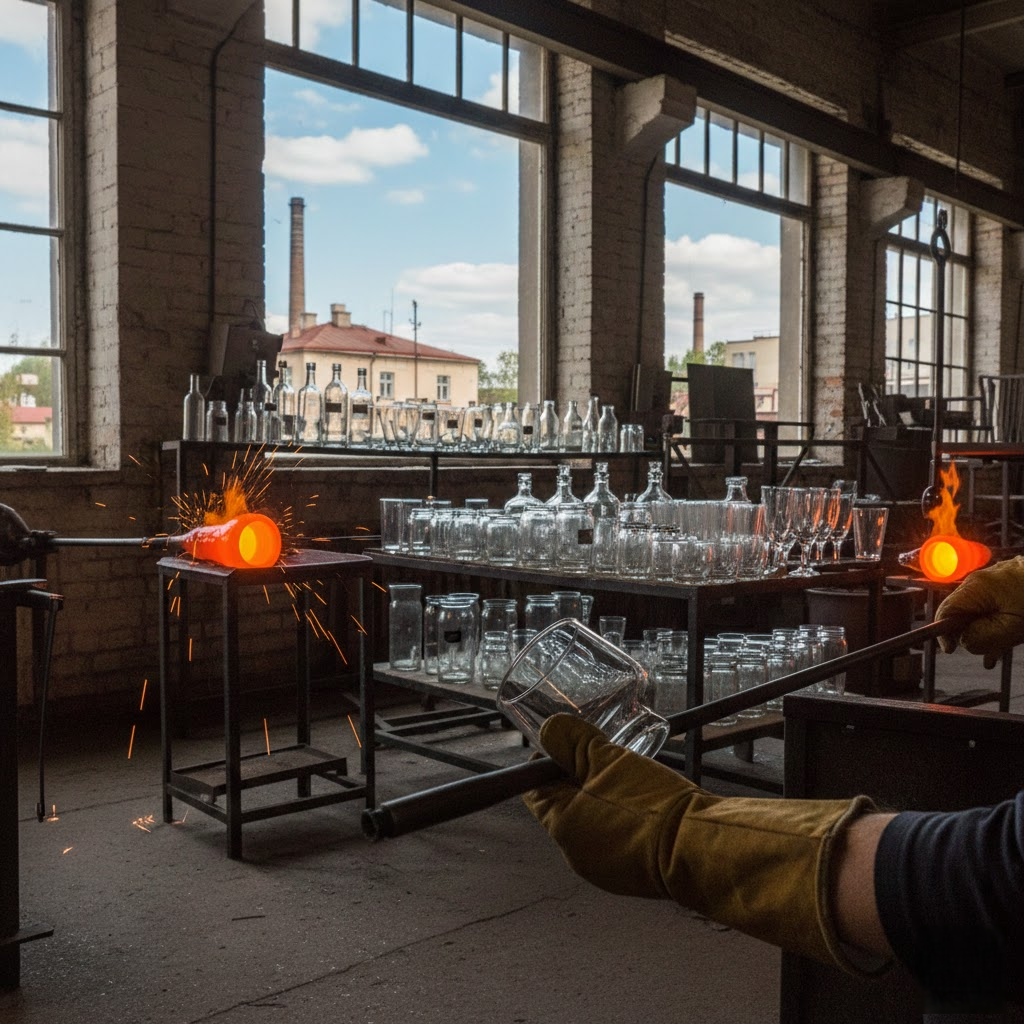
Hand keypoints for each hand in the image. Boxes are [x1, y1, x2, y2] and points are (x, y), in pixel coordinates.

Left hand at [523, 714, 701, 898]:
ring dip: (603, 795)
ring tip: (626, 771)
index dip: (547, 761)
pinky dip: (623, 816)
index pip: (535, 789)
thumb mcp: (608, 761)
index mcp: (562, 828)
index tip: (568, 742)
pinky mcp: (633, 872)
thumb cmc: (650, 804)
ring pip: (593, 820)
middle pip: (565, 804)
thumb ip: (574, 743)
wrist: (702, 850)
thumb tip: (549, 730)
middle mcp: (576, 854)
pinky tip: (643, 799)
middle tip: (602, 752)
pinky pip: (617, 836)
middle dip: (579, 777)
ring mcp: (605, 868)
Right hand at [935, 555, 1023, 667]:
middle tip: (984, 653)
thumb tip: (964, 642)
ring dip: (986, 630)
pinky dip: (997, 620)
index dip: (944, 633)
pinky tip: (1005, 637)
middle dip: (970, 632)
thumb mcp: (1011, 629)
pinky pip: (995, 603)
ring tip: (997, 652)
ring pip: (981, 609)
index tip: (951, 650)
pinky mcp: (1011, 582)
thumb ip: (980, 637)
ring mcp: (997, 578)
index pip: (946, 611)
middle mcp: (982, 579)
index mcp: (977, 587)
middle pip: (963, 610)